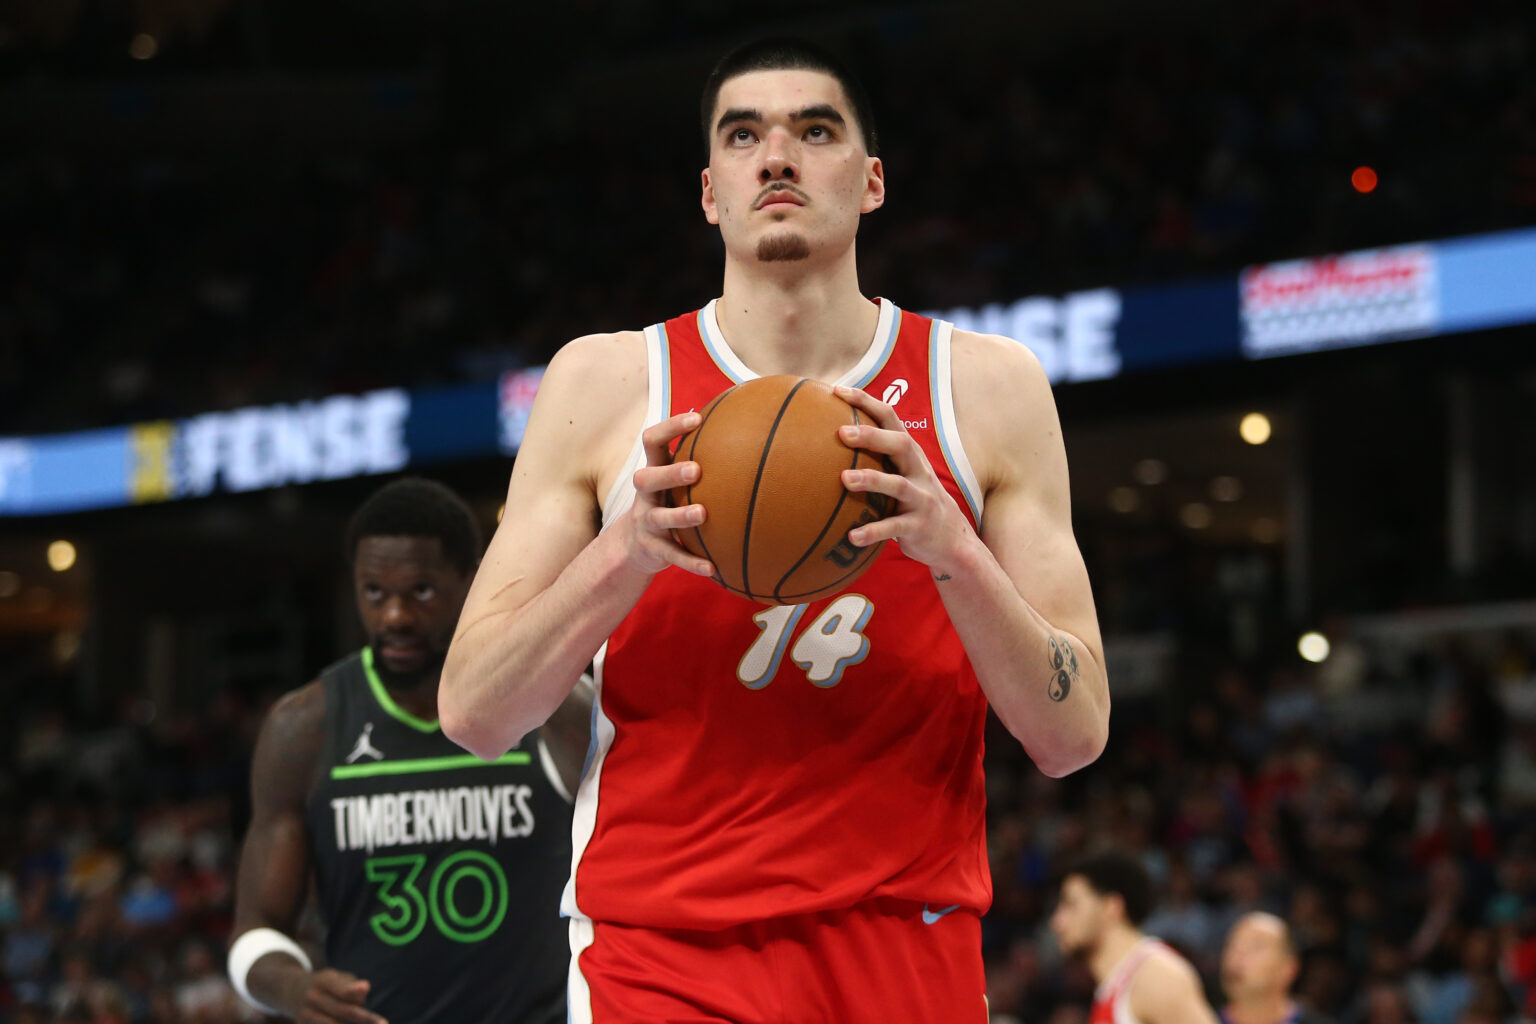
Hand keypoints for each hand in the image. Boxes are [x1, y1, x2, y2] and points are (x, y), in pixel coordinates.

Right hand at [289, 968, 387, 1023]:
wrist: (289, 990)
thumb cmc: (325, 984)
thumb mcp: (335, 978)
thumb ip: (349, 985)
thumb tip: (364, 990)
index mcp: (322, 981)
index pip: (339, 985)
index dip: (351, 988)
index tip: (365, 988)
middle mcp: (313, 997)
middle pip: (340, 1009)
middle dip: (363, 1017)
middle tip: (383, 1023)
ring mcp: (306, 1014)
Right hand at [622, 411, 714, 577]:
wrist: (635, 545)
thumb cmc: (667, 500)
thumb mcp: (674, 477)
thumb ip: (697, 455)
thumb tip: (740, 423)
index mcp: (653, 470)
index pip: (652, 441)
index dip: (670, 428)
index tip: (697, 419)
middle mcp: (645, 495)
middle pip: (647, 478)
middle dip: (669, 473)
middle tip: (696, 470)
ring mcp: (646, 522)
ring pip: (658, 518)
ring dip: (679, 516)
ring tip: (702, 514)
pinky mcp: (653, 549)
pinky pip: (673, 556)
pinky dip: (692, 562)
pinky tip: (714, 569)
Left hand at [834, 385, 973, 574]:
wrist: (952, 540)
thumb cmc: (914, 502)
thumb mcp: (901, 475)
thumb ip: (876, 459)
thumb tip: (826, 442)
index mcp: (910, 455)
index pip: (890, 418)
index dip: (866, 402)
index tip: (838, 390)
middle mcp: (919, 471)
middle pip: (900, 445)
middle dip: (872, 436)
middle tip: (842, 432)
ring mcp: (922, 498)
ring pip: (898, 485)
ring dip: (871, 480)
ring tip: (844, 479)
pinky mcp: (919, 526)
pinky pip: (895, 528)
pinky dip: (873, 532)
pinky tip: (851, 537)